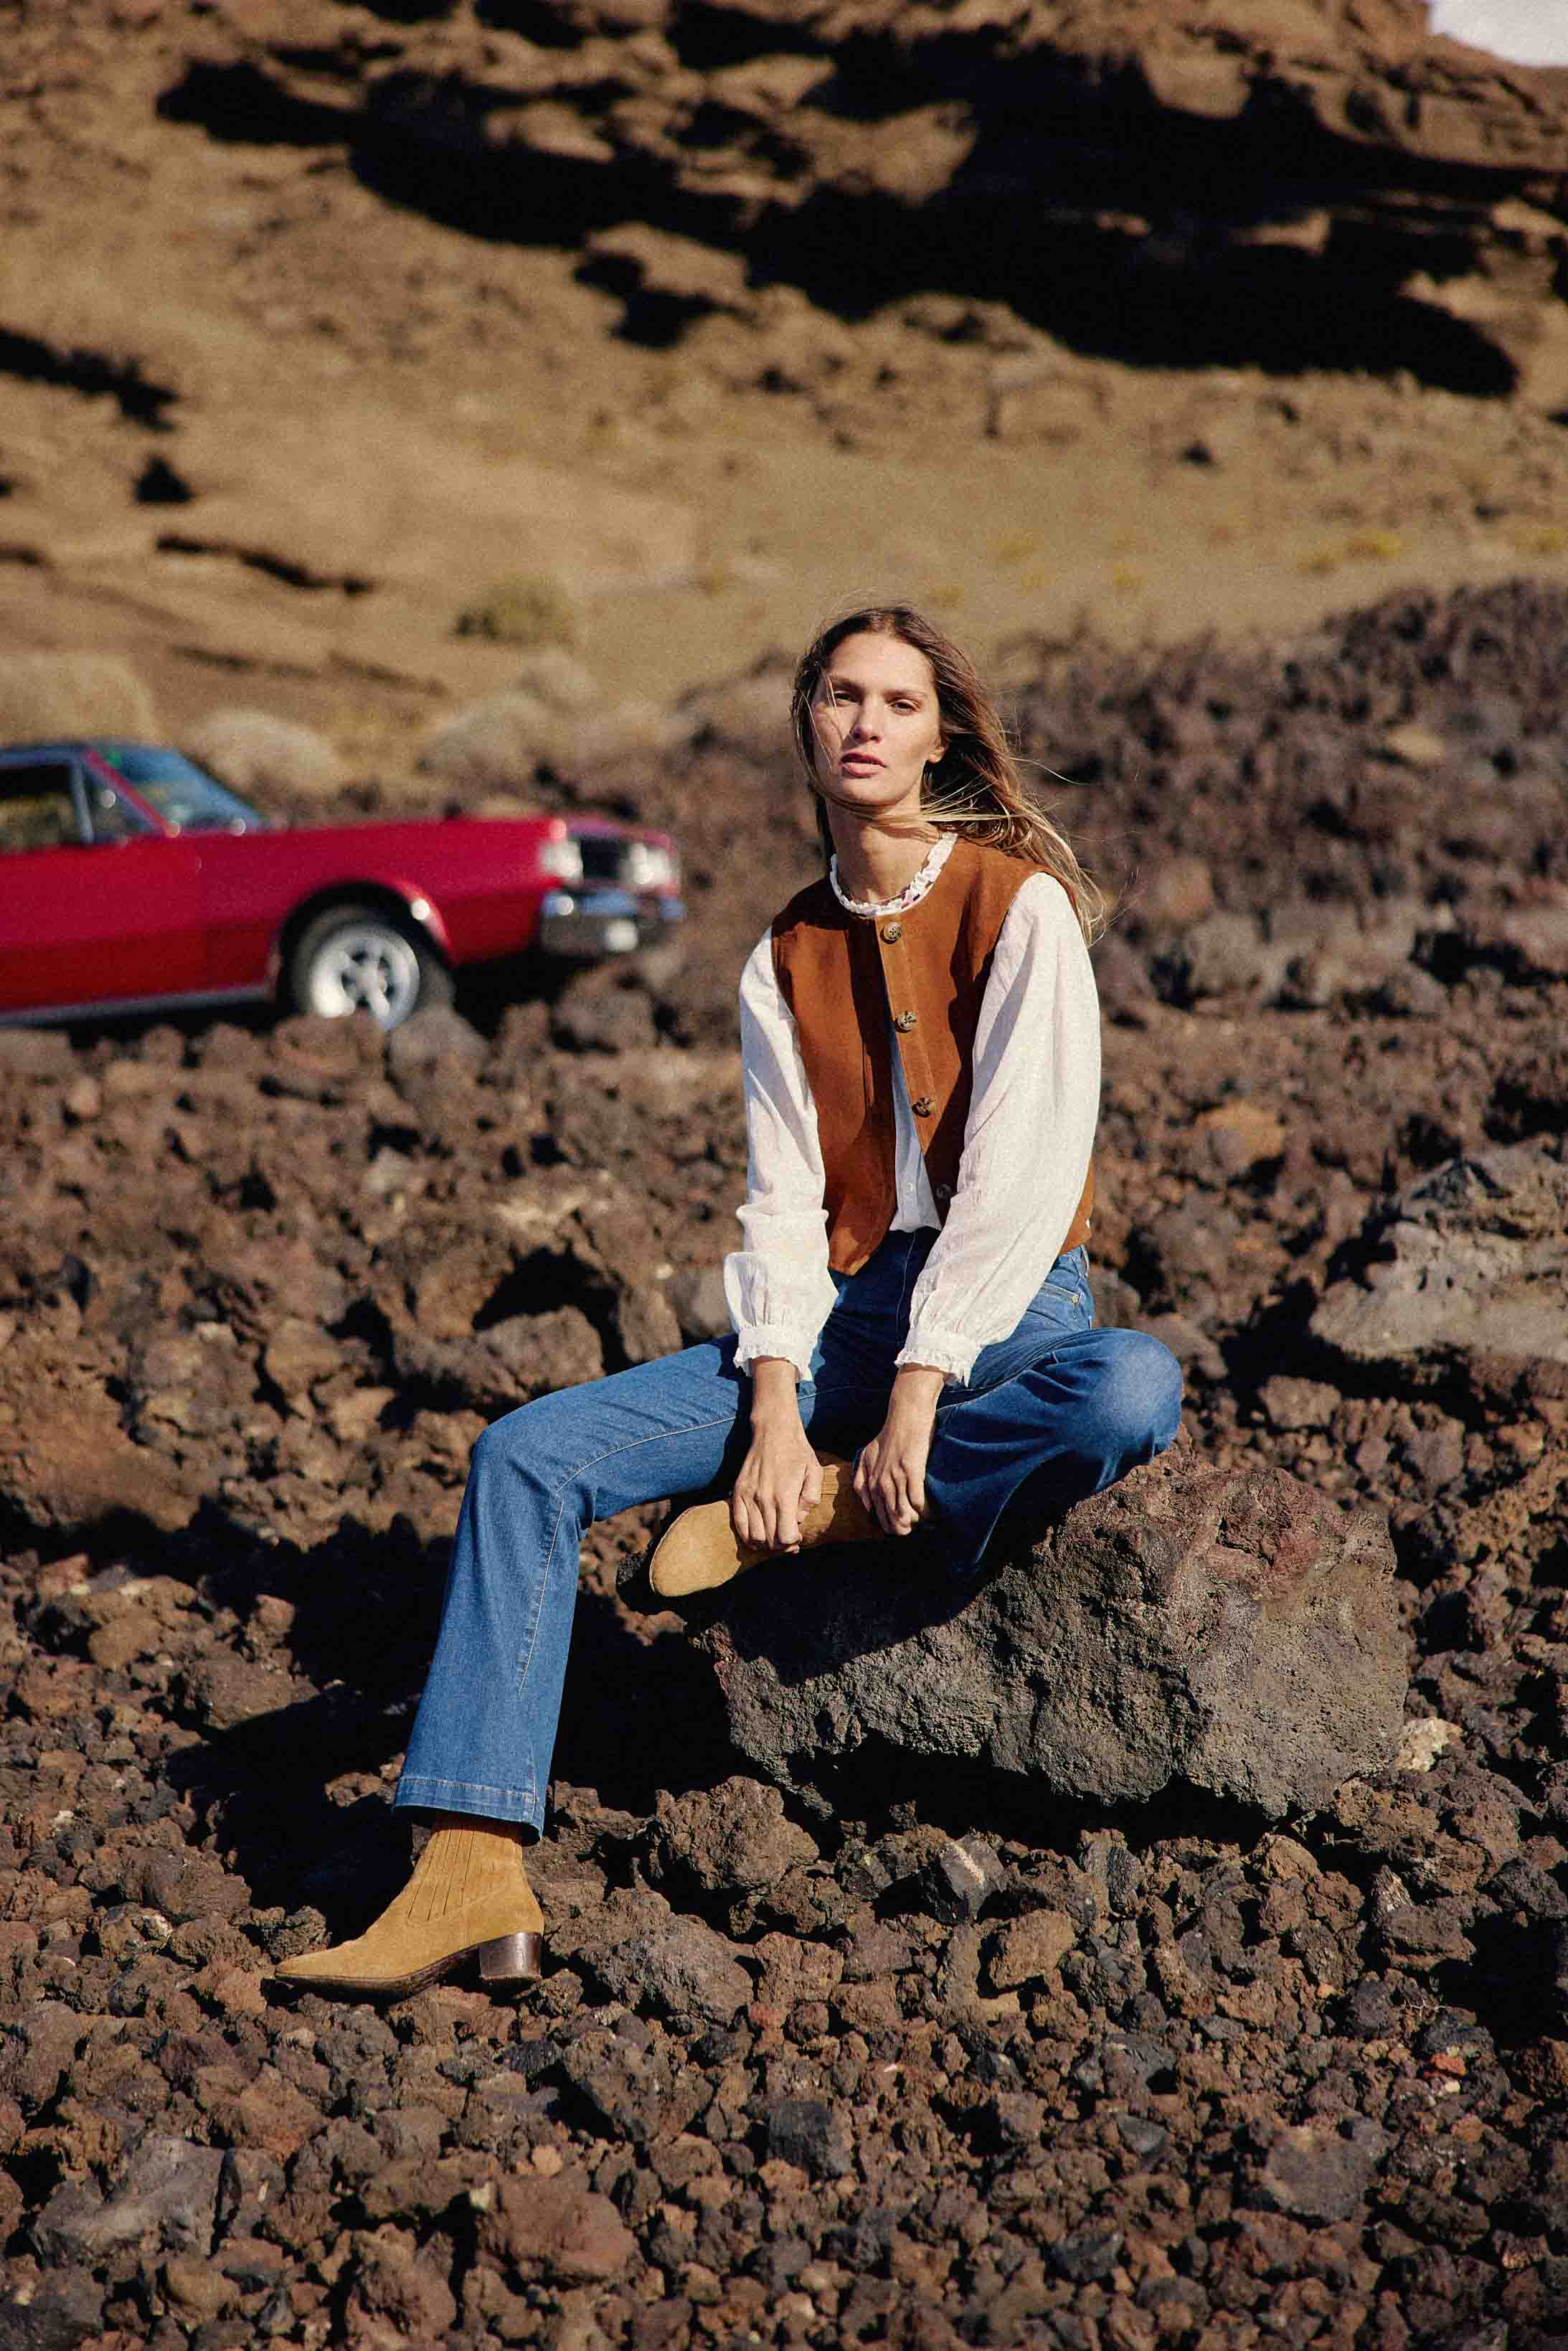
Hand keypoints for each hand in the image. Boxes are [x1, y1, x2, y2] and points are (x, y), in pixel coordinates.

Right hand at [731, 1361, 823, 1551]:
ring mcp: (748, 1496)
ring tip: (775, 1538)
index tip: (798, 1537)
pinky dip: (747, 1537)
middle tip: (789, 1541)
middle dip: (781, 1547)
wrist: (773, 1431)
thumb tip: (798, 1519)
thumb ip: (810, 1499)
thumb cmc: (798, 1452)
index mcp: (785, 1496)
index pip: (786, 1536)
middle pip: (770, 1540)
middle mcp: (764, 1498)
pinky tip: (758, 1537)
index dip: (793, 1542)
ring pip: (754, 1537)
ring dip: (765, 1544)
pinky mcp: (738, 1492)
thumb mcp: (814, 1472)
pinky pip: (739, 1525)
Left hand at [854, 1366, 944, 1536]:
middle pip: (890, 1516)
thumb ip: (861, 1478)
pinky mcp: (912, 1470)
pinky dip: (925, 1510)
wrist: (906, 1413)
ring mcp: (895, 1476)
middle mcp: (880, 1480)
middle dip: (903, 1528)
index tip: (900, 1530)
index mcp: (870, 1478)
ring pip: (903, 1512)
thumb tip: (867, 1505)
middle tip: (915, 1532)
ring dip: (915, 1522)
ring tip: (926, 1525)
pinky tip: (932, 1514)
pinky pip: (917, 1500)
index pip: (877, 1513)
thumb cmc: (890, 1433)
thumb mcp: (868, 1454)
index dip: (889, 1525)